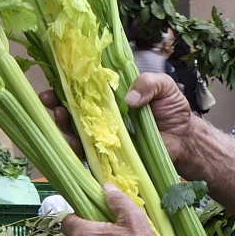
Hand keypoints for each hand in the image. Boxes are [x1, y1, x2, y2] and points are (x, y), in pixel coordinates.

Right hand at [38, 71, 200, 171]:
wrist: (185, 139)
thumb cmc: (173, 111)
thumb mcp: (163, 87)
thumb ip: (148, 83)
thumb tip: (128, 99)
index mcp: (112, 96)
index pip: (85, 88)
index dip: (68, 83)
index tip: (55, 79)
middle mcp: (104, 116)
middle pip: (74, 109)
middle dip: (57, 103)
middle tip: (49, 97)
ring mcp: (105, 136)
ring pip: (75, 130)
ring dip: (63, 124)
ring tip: (60, 115)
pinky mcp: (110, 155)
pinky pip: (89, 154)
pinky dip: (78, 149)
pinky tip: (73, 141)